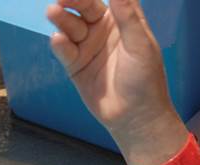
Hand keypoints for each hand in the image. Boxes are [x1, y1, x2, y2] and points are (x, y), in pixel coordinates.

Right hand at [46, 0, 187, 164]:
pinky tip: (58, 39)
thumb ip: (128, 16)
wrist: (135, 118)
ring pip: (70, 25)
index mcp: (123, 21)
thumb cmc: (145, 81)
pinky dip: (59, 43)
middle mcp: (103, 30)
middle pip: (84, 6)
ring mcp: (87, 46)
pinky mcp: (74, 64)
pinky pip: (64, 49)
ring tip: (53, 11)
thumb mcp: (141, 46)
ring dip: (61, 18)